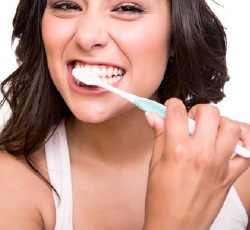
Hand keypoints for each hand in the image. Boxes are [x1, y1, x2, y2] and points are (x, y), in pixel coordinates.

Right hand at [143, 98, 249, 229]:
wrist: (174, 227)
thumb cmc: (160, 199)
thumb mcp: (154, 164)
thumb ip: (158, 136)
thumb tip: (153, 116)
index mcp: (177, 150)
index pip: (177, 113)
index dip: (172, 105)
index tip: (171, 107)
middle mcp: (201, 154)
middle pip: (209, 113)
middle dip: (198, 110)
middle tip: (191, 119)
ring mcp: (219, 165)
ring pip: (232, 127)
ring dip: (220, 123)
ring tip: (209, 131)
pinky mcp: (230, 177)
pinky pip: (246, 153)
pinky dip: (241, 144)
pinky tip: (228, 145)